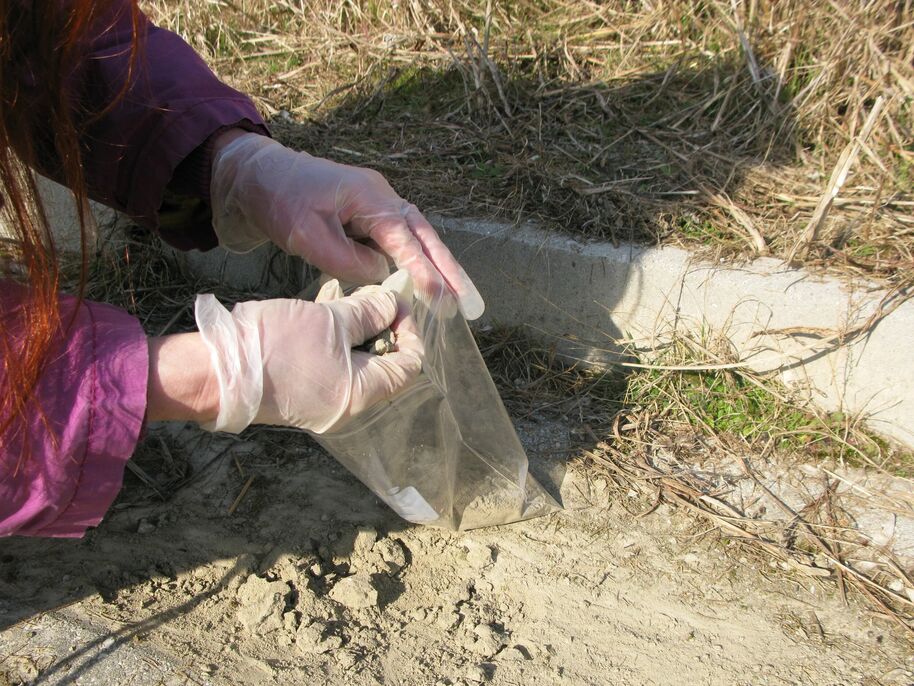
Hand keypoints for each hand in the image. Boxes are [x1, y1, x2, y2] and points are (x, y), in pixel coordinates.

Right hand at [194, 283, 422, 433]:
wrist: (211, 371)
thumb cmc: (276, 347)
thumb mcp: (329, 321)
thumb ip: (368, 311)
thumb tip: (393, 303)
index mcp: (361, 394)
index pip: (408, 366)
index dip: (409, 331)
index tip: (398, 301)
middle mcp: (346, 404)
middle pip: (382, 362)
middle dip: (381, 323)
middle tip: (372, 292)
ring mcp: (322, 399)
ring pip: (353, 358)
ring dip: (354, 324)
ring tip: (344, 292)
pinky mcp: (300, 389)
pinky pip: (330, 361)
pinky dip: (333, 334)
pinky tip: (324, 303)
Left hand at [210, 132, 484, 319]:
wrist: (257, 177)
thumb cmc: (279, 201)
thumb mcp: (307, 235)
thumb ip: (347, 259)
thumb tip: (382, 275)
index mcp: (369, 196)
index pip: (404, 239)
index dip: (424, 270)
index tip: (440, 297)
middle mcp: (381, 198)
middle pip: (424, 235)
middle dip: (448, 268)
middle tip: (469, 301)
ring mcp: (376, 205)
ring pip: (416, 238)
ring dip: (437, 266)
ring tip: (457, 298)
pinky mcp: (367, 216)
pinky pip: (399, 241)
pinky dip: (415, 261)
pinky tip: (426, 283)